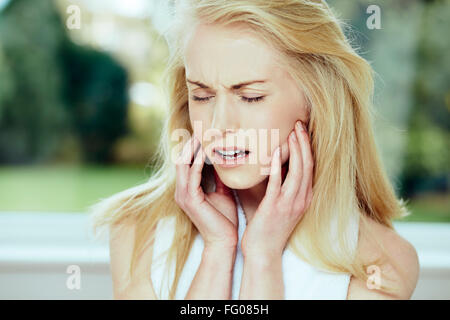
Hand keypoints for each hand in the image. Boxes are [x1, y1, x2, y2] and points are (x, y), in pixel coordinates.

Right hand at [175, 135, 237, 250]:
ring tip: (202, 134)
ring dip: (192, 149)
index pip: (187, 163)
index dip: (193, 148)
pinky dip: (197, 162)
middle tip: (201, 128)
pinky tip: (205, 151)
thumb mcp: (223, 193)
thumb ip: (220, 178)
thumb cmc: (224, 220)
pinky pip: (192, 175)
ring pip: (183, 165)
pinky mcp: (190, 199)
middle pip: (181, 160)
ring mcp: (183, 195)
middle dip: (190, 144)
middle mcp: (182, 191)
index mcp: (188, 190)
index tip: (205, 134)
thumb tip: (224, 161)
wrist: (224, 241)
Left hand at [241, 120, 313, 257]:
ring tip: (293, 132)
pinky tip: (276, 152)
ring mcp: (290, 204)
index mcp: (304, 197)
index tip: (301, 131)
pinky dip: (279, 167)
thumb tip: (266, 163)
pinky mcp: (275, 208)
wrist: (262, 251)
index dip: (308, 148)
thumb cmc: (266, 226)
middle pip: (308, 166)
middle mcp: (301, 199)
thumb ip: (277, 184)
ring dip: (296, 150)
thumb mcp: (277, 203)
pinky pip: (278, 184)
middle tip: (299, 124)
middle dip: (304, 143)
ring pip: (298, 171)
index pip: (310, 168)